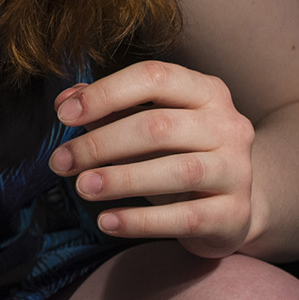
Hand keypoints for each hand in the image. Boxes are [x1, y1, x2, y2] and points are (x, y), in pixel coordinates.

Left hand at [48, 60, 262, 257]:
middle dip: (102, 143)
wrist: (231, 209)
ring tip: (82, 187)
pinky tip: (107, 221)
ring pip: (177, 171)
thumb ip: (108, 110)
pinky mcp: (234, 214)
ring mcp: (237, 170)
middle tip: (61, 161)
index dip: (106, 93)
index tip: (64, 115)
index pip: (155, 77)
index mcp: (207, 91)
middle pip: (159, 126)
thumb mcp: (145, 129)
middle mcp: (229, 125)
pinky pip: (185, 218)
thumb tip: (64, 101)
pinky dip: (141, 221)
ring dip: (121, 179)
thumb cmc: (179, 158)